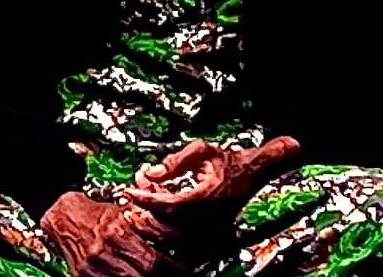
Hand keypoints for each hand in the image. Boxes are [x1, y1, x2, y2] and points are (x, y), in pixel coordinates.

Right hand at [39, 190, 180, 276]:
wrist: (65, 217)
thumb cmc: (98, 215)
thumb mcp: (126, 213)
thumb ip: (151, 227)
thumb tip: (179, 239)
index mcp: (117, 233)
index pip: (153, 262)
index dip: (174, 270)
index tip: (185, 270)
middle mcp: (104, 252)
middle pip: (143, 276)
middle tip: (176, 275)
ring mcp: (92, 269)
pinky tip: (134, 276)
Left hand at [126, 137, 300, 217]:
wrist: (253, 172)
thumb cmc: (229, 161)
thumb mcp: (202, 151)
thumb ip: (175, 161)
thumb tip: (151, 172)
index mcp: (206, 199)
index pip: (168, 205)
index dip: (146, 199)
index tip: (129, 190)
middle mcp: (207, 218)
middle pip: (165, 224)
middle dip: (144, 208)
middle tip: (132, 191)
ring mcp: (207, 227)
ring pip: (170, 232)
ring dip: (151, 214)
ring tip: (141, 194)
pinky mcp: (206, 230)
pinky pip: (179, 231)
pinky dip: (162, 218)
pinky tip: (157, 199)